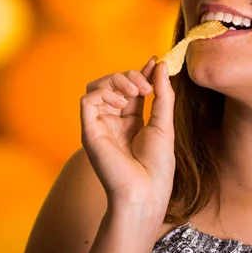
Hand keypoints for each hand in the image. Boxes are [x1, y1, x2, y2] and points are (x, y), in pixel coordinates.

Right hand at [80, 57, 174, 213]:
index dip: (140, 72)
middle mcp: (113, 121)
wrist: (146, 191)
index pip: (130, 88)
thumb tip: (159, 65)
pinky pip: (87, 100)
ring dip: (117, 81)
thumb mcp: (164, 123)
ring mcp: (100, 125)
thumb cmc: (157, 166)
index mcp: (131, 121)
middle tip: (146, 87)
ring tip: (135, 92)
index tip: (154, 61)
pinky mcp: (89, 131)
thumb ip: (162, 95)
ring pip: (97, 86)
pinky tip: (121, 104)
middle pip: (112, 83)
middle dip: (130, 76)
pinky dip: (103, 93)